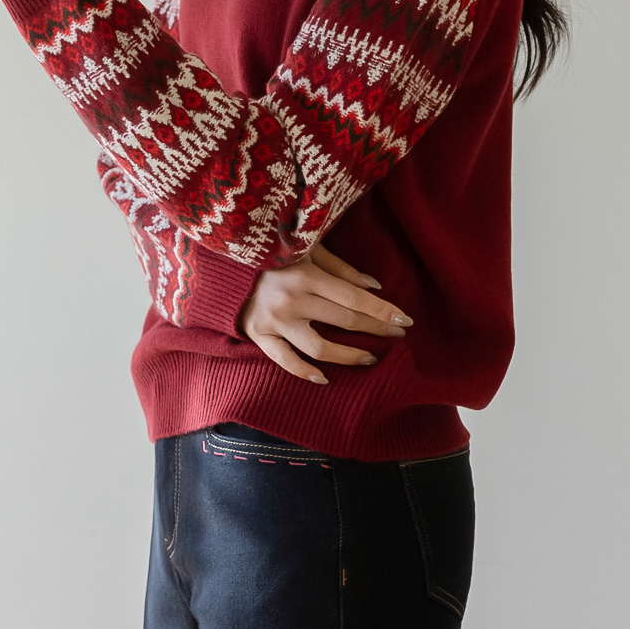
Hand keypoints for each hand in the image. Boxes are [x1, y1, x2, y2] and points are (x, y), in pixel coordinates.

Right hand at [237, 240, 413, 385]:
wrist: (224, 264)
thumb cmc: (272, 253)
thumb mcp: (307, 250)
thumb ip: (340, 268)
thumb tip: (374, 286)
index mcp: (305, 274)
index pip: (354, 298)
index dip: (382, 311)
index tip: (405, 320)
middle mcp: (291, 300)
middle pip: (344, 322)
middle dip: (375, 329)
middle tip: (397, 335)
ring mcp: (275, 321)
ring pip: (320, 348)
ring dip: (349, 356)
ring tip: (370, 357)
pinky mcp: (259, 335)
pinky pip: (285, 361)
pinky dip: (305, 372)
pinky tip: (325, 378)